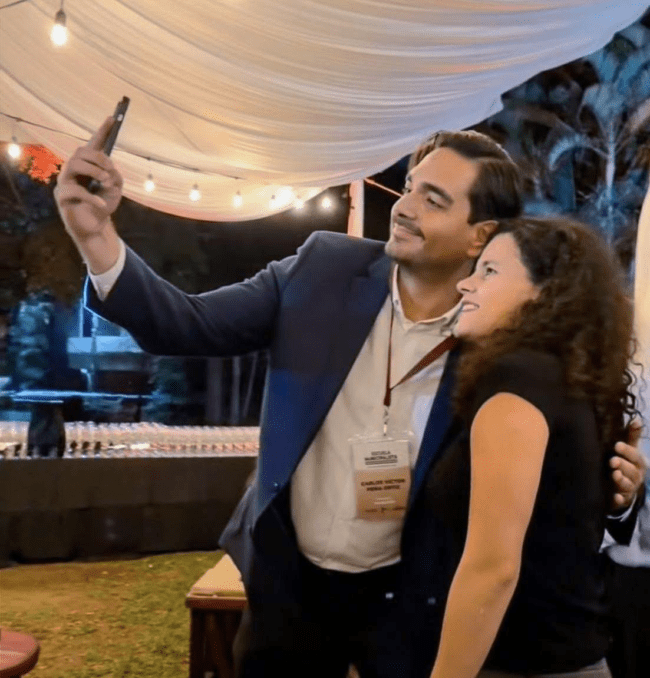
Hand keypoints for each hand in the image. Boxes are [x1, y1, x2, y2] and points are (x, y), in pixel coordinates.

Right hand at [54, 117, 123, 240]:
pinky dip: (91, 196)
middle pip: (80, 152)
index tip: (111, 118)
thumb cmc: (103, 204)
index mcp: (88, 165)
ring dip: (93, 171)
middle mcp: (74, 170)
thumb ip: (115, 176)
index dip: (102, 131)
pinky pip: (74, 190)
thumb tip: (110, 170)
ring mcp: (65, 182)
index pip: (93, 144)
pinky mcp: (62, 197)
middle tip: (110, 170)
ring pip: (73, 164)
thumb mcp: (115, 189)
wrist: (95, 226)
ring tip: (105, 182)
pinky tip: (101, 203)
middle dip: (98, 158)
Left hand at [610, 419, 646, 510]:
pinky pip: (622, 501)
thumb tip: (636, 419)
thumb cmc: (627, 463)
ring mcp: (630, 489)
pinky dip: (619, 499)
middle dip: (623, 466)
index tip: (617, 445)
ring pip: (628, 486)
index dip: (627, 451)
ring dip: (621, 480)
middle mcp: (636, 477)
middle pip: (632, 471)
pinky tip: (616, 497)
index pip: (635, 456)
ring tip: (614, 474)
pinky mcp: (622, 500)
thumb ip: (632, 436)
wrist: (626, 487)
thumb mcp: (631, 450)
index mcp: (639, 463)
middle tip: (613, 461)